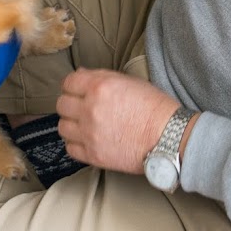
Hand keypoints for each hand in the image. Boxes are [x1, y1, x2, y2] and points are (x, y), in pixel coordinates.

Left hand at [56, 68, 184, 173]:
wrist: (169, 137)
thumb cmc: (154, 108)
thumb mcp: (129, 82)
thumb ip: (102, 77)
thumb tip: (80, 76)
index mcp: (99, 87)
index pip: (68, 82)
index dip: (72, 86)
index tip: (77, 90)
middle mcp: (90, 109)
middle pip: (62, 104)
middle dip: (71, 104)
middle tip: (82, 108)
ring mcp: (89, 134)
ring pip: (62, 127)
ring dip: (71, 124)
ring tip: (84, 125)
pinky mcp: (93, 155)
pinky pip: (70, 148)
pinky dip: (76, 143)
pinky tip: (87, 140)